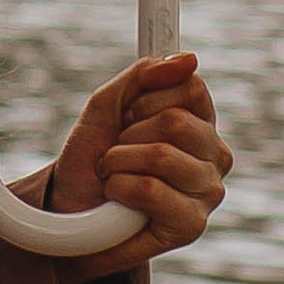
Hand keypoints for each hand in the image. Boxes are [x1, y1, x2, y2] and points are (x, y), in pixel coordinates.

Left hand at [48, 51, 230, 258]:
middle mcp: (215, 156)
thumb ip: (143, 77)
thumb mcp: (107, 108)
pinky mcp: (191, 225)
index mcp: (201, 123)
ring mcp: (208, 191)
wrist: (69, 215)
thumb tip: (188, 59)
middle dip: (129, 134)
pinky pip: (149, 189)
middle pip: (176, 121)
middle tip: (118, 152)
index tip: (128, 116)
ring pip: (161, 155)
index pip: (190, 86)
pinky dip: (119, 188)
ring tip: (114, 176)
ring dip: (118, 163)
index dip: (145, 99)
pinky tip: (118, 200)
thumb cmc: (93, 162)